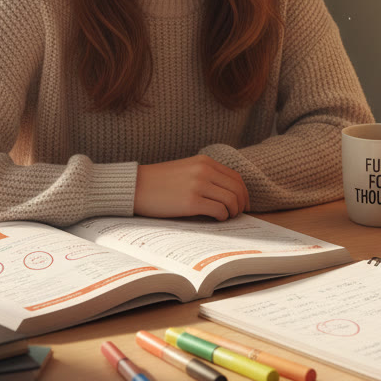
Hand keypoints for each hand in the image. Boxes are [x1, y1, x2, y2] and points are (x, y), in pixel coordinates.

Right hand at [134, 155, 249, 219]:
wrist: (136, 186)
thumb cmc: (160, 181)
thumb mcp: (187, 169)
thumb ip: (206, 175)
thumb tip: (228, 193)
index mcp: (205, 162)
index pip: (236, 177)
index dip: (244, 193)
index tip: (244, 204)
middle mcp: (204, 171)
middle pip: (237, 189)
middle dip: (241, 204)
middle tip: (238, 214)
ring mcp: (198, 186)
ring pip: (231, 200)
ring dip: (232, 212)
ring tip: (226, 217)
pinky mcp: (191, 202)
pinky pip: (218, 211)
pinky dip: (222, 217)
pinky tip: (216, 219)